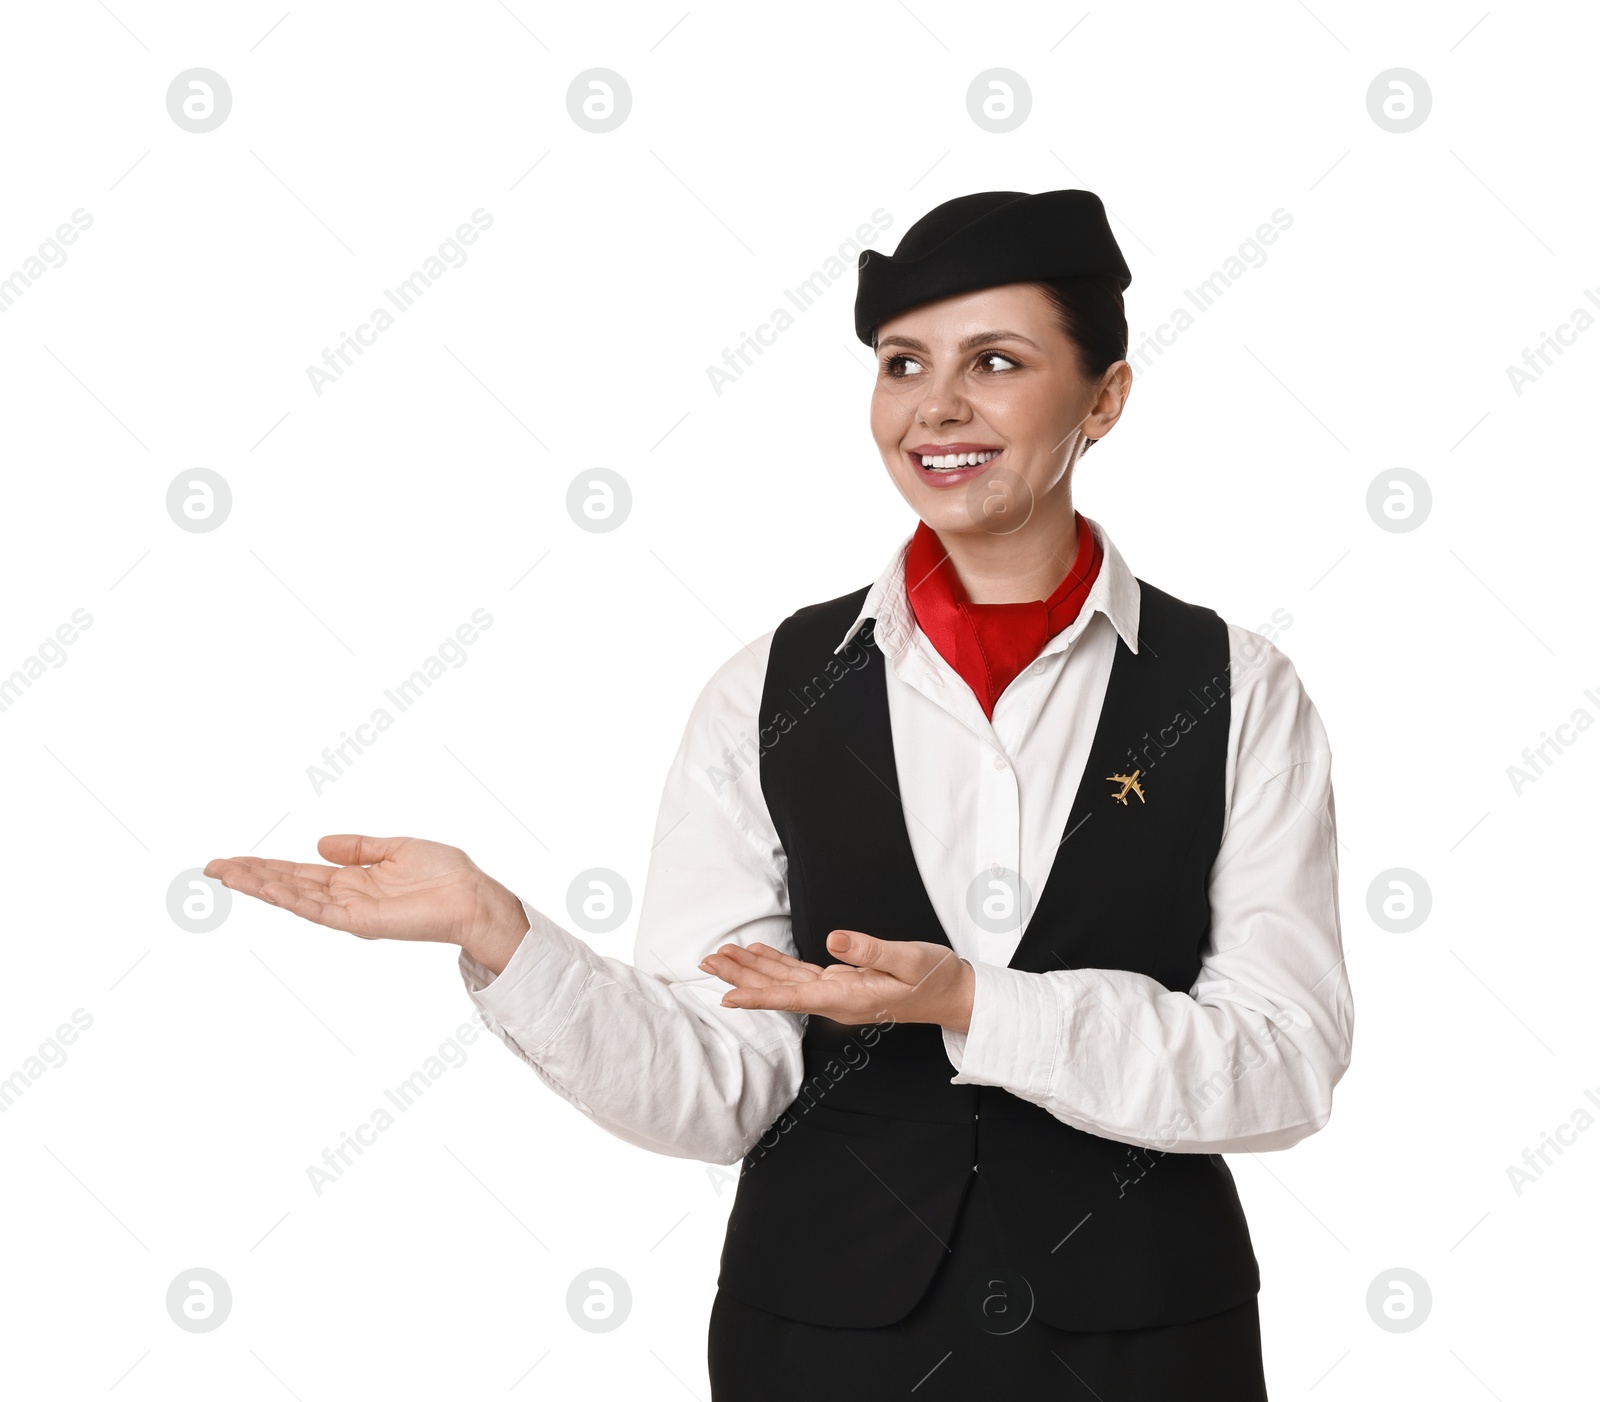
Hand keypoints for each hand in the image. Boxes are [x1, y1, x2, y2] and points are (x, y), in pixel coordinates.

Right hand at [203, 835, 529, 973]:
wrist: (473, 897)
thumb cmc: (445, 875)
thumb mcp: (396, 849)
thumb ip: (358, 847)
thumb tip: (320, 843)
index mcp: (352, 880)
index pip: (299, 873)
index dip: (266, 867)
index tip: (234, 860)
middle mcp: (345, 898)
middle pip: (287, 885)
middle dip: (250, 876)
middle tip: (211, 866)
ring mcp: (349, 911)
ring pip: (294, 898)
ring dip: (260, 886)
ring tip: (226, 873)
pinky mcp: (360, 922)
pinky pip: (318, 910)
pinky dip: (291, 899)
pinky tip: (267, 888)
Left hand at [700, 930, 975, 1032]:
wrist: (952, 994)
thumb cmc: (934, 977)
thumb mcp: (908, 959)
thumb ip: (870, 951)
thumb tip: (833, 941)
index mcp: (848, 998)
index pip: (793, 998)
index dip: (757, 996)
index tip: (725, 998)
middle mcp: (836, 999)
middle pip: (778, 990)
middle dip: (740, 978)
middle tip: (705, 962)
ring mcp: (837, 992)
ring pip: (784, 981)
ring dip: (751, 970)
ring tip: (719, 957)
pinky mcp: (841, 982)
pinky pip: (800, 974)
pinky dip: (775, 964)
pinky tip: (756, 955)